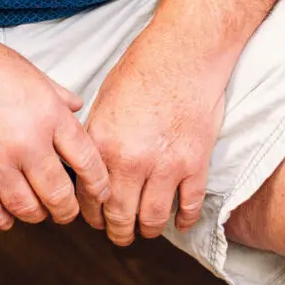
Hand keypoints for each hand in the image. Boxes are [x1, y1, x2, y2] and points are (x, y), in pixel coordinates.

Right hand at [0, 27, 110, 231]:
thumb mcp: (35, 75)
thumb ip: (59, 97)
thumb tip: (76, 107)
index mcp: (50, 117)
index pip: (87, 160)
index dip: (98, 183)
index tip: (100, 192)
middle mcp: (28, 145)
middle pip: (59, 195)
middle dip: (68, 210)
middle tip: (68, 211)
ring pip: (28, 210)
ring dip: (38, 215)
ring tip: (40, 211)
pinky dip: (4, 220)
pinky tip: (8, 215)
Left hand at [80, 28, 229, 244]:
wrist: (186, 50)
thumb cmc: (144, 68)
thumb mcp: (105, 100)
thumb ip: (98, 138)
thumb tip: (89, 167)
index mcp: (104, 144)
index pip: (89, 198)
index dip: (91, 214)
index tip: (96, 218)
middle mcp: (131, 160)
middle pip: (119, 217)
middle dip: (117, 231)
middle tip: (119, 233)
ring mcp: (166, 165)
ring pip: (152, 219)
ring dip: (147, 230)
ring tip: (145, 230)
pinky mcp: (195, 163)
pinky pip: (189, 206)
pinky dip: (183, 219)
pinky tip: (179, 222)